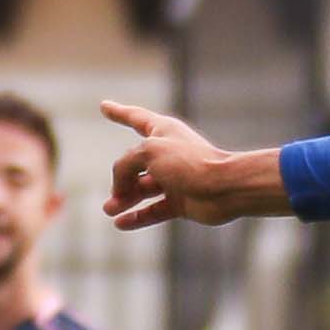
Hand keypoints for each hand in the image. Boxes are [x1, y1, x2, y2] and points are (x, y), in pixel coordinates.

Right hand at [99, 98, 259, 231]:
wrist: (225, 188)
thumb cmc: (189, 162)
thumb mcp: (147, 153)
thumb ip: (125, 166)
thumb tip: (120, 190)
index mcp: (163, 131)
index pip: (136, 118)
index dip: (118, 112)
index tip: (104, 105)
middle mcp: (168, 153)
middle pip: (135, 164)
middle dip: (120, 179)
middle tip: (112, 197)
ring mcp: (175, 178)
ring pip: (142, 189)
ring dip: (124, 199)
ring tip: (108, 209)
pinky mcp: (182, 202)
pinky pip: (154, 210)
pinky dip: (138, 217)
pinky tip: (120, 223)